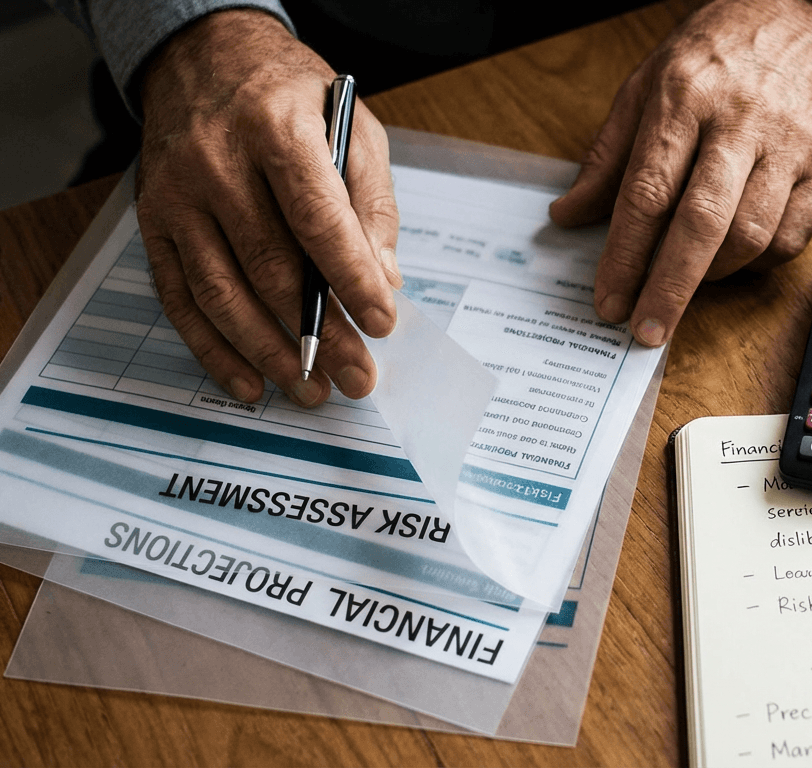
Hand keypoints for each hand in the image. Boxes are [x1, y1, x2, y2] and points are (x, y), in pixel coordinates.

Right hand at [136, 9, 402, 406]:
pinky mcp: (153, 224)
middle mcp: (217, 164)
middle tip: (358, 376)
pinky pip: (180, 300)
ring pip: (222, 293)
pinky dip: (214, 350)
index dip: (351, 277)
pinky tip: (249, 383)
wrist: (203, 58)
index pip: (317, 218)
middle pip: (272, 267)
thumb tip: (383, 280)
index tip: (381, 321)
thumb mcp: (352, 127)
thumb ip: (371, 204)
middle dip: (319, 332)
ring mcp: (177, 197)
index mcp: (276, 130)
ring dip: (268, 353)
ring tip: (311, 389)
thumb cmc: (289, 98)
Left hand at [548, 0, 811, 346]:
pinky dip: (758, 263)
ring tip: (685, 284)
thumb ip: (609, 155)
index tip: (609, 300)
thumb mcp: (647, 84)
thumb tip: (570, 215)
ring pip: (751, 237)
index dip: (625, 257)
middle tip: (646, 328)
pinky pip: (791, 237)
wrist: (807, 17)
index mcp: (684, 97)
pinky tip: (733, 259)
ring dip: (712, 277)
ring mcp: (789, 145)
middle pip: (701, 225)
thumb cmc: (719, 51)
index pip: (648, 193)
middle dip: (669, 288)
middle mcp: (739, 121)